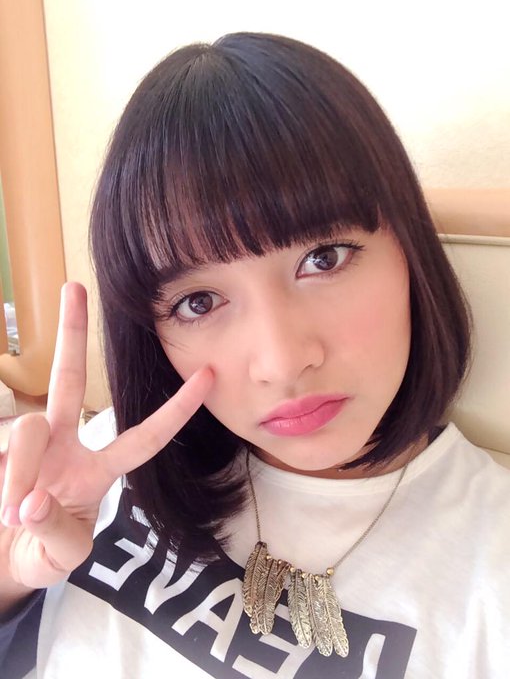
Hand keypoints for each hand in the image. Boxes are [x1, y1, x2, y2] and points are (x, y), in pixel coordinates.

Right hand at [0, 282, 212, 590]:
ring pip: (31, 431)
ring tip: (15, 514)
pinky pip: (3, 451)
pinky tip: (6, 507)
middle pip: (68, 382)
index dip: (176, 411)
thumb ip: (54, 534)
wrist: (3, 562)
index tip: (207, 374)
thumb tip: (31, 501)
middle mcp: (66, 447)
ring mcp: (29, 447)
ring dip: (23, 474)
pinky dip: (5, 482)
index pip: (145, 437)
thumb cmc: (45, 554)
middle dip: (71, 336)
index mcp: (98, 471)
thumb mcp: (61, 557)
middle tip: (73, 286)